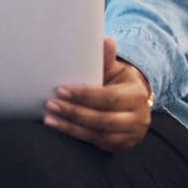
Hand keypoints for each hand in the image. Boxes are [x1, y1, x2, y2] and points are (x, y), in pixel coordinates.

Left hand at [44, 36, 153, 152]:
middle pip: (104, 119)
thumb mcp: (115, 70)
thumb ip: (107, 59)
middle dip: (75, 112)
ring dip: (71, 127)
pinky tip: (59, 127)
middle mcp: (137, 118)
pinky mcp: (120, 146)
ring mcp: (130, 135)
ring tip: (49, 119)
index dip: (85, 95)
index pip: (109, 98)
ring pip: (99, 134)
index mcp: (136, 95)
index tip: (61, 90)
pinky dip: (76, 135)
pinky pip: (96, 143)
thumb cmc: (117, 82)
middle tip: (50, 104)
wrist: (134, 104)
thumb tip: (106, 40)